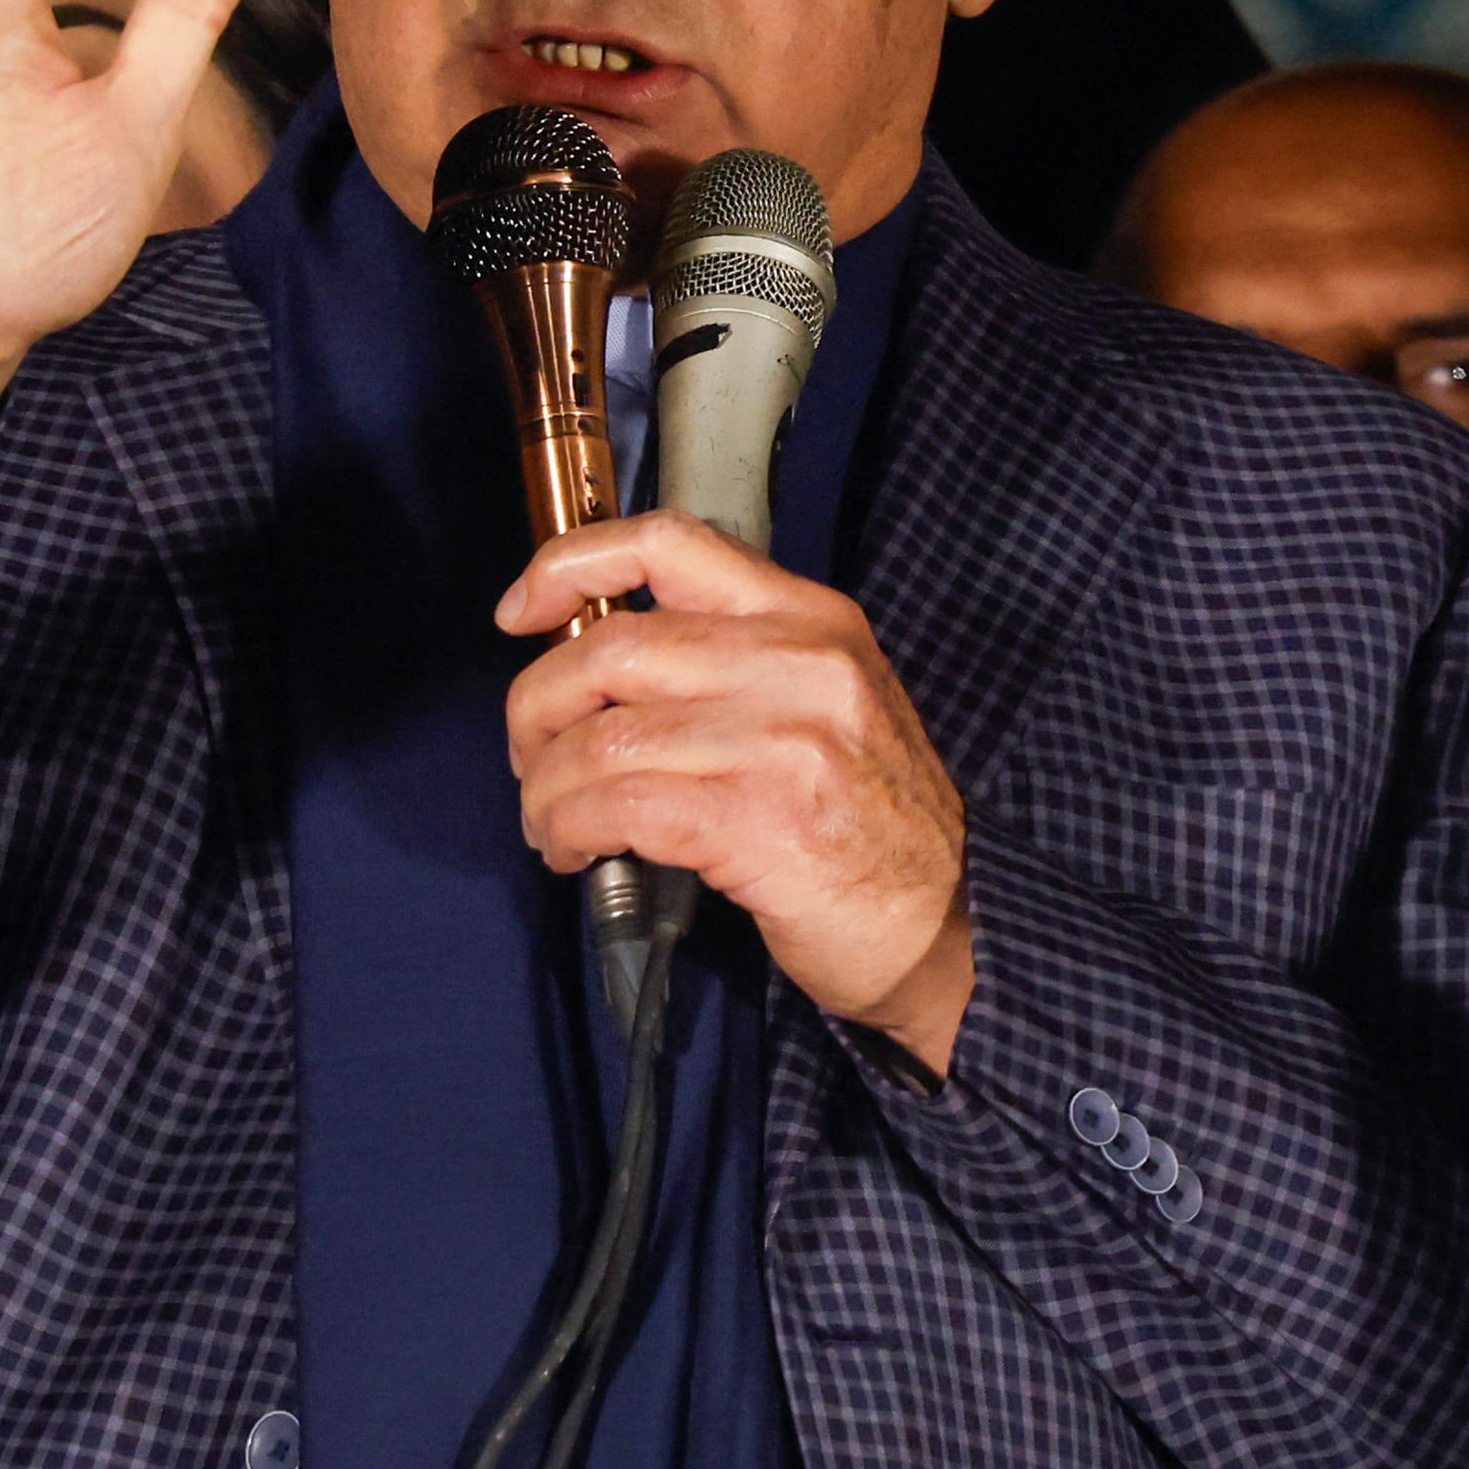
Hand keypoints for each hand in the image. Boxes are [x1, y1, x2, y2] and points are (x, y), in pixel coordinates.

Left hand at [497, 510, 975, 1069]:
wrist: (949, 925)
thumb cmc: (875, 824)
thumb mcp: (828, 703)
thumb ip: (734, 664)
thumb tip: (598, 664)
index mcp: (811, 618)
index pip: (671, 543)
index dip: (572, 564)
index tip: (519, 611)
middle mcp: (799, 663)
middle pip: (610, 648)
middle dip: (536, 708)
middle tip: (530, 758)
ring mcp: (782, 740)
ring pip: (601, 739)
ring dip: (547, 788)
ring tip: (550, 822)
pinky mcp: (758, 821)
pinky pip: (619, 807)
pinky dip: (572, 828)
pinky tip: (575, 850)